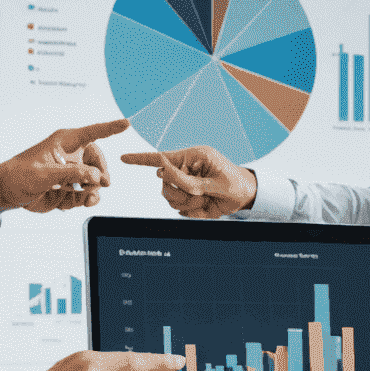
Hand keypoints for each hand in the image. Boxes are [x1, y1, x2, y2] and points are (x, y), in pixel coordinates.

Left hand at [0, 118, 128, 213]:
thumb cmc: (19, 175)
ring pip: (93, 181)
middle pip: (98, 162)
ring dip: (94, 191)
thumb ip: (73, 173)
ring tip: (88, 200)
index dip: (110, 128)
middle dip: (102, 174)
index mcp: (64, 143)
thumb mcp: (46, 173)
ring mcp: (70, 173)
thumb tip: (96, 176)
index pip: (92, 133)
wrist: (7, 192)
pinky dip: (83, 200)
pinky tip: (76, 203)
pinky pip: (84, 194)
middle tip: (102, 184)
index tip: (126, 123)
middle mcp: (70, 156)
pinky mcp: (68, 189)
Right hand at [120, 145, 255, 217]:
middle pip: (164, 185)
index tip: (123, 158)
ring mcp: (186, 185)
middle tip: (199, 196)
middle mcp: (185, 170)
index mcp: (192, 158)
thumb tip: (163, 172)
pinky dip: (193, 212)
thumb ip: (188, 180)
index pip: (162, 158)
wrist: (246, 198)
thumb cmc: (235, 183)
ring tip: (205, 201)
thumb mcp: (214, 182)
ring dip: (188, 203)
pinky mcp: (188, 199)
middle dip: (180, 194)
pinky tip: (206, 207)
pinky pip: (179, 210)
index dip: (141, 159)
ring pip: (170, 199)